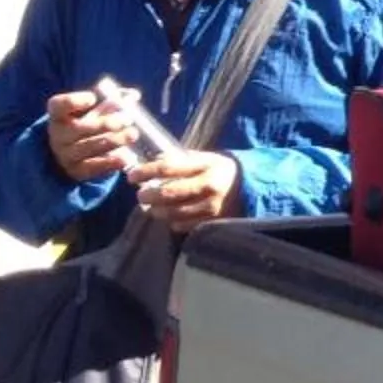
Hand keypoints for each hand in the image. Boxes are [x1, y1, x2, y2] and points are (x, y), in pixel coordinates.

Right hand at [46, 88, 137, 182]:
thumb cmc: (88, 125)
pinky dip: (110, 162)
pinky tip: (126, 158)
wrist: (75, 155)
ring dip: (113, 141)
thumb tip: (133, 95)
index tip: (93, 98)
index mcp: (58, 115)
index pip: (58, 106)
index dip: (73, 101)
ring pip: (88, 147)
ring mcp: (65, 155)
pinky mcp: (77, 171)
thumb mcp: (95, 111)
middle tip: (128, 119)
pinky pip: (93, 167)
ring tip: (132, 134)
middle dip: (105, 123)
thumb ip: (112, 101)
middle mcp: (58, 135)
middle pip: (78, 129)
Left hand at [126, 148, 242, 230]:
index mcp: (205, 166)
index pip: (168, 167)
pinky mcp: (213, 221)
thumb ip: (181, 160)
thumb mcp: (205, 158)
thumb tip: (152, 162)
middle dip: (148, 195)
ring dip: (157, 211)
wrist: (250, 186)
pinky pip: (184, 225)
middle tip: (140, 195)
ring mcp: (211, 206)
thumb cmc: (221, 169)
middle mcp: (209, 186)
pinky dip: (172, 221)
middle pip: (169, 193)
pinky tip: (170, 216)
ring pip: (174, 212)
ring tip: (151, 207)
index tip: (132, 176)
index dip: (146, 172)